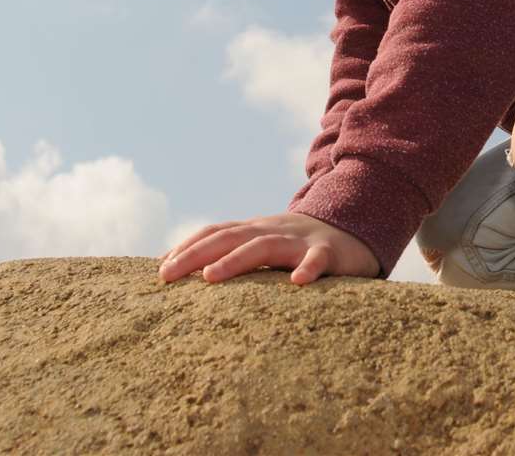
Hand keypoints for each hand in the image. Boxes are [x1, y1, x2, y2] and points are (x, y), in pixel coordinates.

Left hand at [157, 212, 380, 285]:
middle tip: (166, 275)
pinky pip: (317, 259)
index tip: (160, 268)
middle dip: (195, 254)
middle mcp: (272, 231)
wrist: (354, 231)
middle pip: (229, 237)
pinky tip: (297, 283)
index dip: (187, 247)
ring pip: (265, 246)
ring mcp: (299, 240)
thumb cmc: (300, 247)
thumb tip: (188, 271)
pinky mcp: (328, 253)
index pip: (216, 232)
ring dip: (236, 260)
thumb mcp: (266, 246)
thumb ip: (235, 253)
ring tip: (211, 278)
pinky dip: (308, 269)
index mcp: (255, 230)